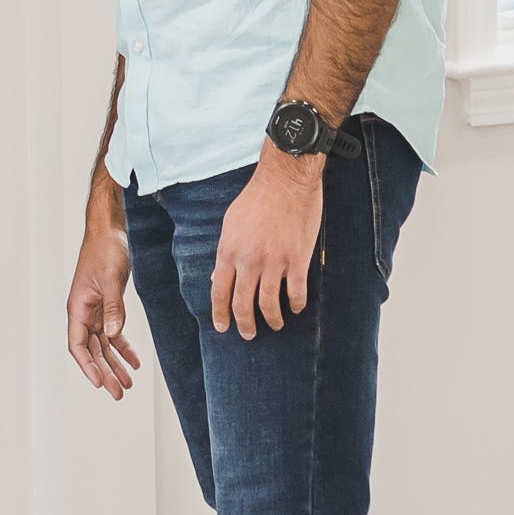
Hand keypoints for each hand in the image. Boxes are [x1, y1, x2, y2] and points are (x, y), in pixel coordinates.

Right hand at [67, 209, 137, 399]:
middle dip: (105, 373)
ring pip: (103, 346)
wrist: (109, 231)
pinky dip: (123, 347)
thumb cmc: (105, 251)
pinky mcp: (106, 306)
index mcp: (77, 308)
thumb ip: (113, 308)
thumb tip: (112, 334)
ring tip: (127, 385)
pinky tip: (134, 361)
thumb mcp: (112, 279)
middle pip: (92, 351)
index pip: (78, 345)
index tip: (100, 384)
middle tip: (118, 394)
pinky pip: (113, 333)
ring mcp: (94, 311)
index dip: (88, 366)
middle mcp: (82, 313)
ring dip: (115, 364)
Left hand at [209, 150, 323, 338]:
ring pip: (269, 304)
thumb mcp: (231, 223)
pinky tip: (296, 308)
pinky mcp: (297, 260)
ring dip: (272, 320)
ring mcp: (274, 262)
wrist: (286, 179)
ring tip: (275, 325)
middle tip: (248, 334)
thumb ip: (225, 251)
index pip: (219, 291)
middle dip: (245, 324)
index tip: (223, 327)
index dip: (220, 313)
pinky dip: (296, 304)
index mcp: (229, 251)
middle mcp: (249, 261)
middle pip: (243, 303)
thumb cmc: (257, 197)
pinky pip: (296, 292)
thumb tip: (216, 277)